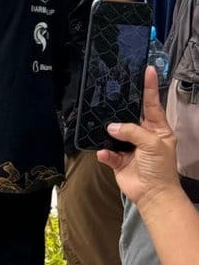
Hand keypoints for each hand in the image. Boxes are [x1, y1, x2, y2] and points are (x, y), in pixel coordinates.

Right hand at [97, 67, 179, 206]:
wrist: (153, 194)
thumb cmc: (160, 168)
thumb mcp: (153, 143)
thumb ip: (132, 131)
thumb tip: (111, 127)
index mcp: (158, 129)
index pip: (152, 104)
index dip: (149, 88)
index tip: (148, 70)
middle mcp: (143, 135)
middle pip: (130, 116)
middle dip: (121, 108)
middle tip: (111, 92)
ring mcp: (129, 147)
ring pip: (115, 132)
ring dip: (109, 131)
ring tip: (103, 125)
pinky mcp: (117, 159)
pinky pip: (107, 151)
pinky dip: (105, 152)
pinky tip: (104, 152)